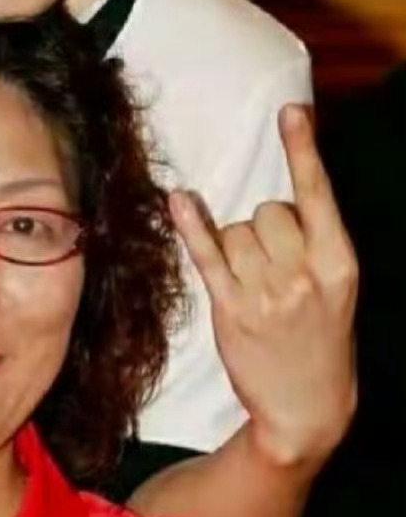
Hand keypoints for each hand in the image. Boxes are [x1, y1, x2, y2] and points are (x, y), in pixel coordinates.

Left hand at [170, 104, 357, 468]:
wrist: (308, 406)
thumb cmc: (320, 336)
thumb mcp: (336, 286)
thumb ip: (314, 240)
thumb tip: (279, 196)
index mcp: (339, 262)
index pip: (319, 194)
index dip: (303, 149)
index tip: (291, 111)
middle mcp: (304, 273)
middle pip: (268, 210)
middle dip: (264, 227)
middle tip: (273, 266)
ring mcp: (266, 292)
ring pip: (236, 231)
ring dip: (237, 246)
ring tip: (254, 282)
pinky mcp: (231, 309)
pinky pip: (206, 255)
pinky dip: (190, 226)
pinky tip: (177, 201)